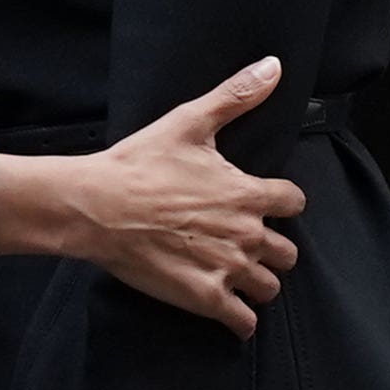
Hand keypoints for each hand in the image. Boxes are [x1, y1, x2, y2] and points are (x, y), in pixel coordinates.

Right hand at [0, 55, 310, 332]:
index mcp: (248, 194)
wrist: (96, 207)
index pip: (293, 202)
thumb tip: (274, 66)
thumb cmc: (140, 164)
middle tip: (244, 245)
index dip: (280, 202)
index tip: (262, 205)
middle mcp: (246, 234)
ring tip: (234, 277)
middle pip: (286, 252)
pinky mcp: (205, 298)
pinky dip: (239, 321)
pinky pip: (243, 323)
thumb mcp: (190, 122)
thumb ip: (236, 97)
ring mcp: (227, 269)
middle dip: (270, 249)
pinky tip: (229, 314)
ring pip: (268, 287)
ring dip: (256, 283)